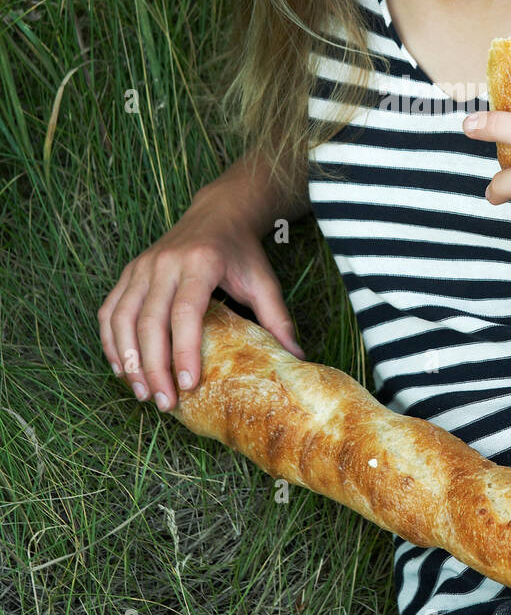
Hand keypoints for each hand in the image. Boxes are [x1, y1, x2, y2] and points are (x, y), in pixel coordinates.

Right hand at [98, 204, 304, 411]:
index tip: (188, 385)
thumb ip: (277, 319)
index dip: (183, 351)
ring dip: (128, 360)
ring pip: (122, 319)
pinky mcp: (129, 272)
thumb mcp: (264, 281)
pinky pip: (110, 311)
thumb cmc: (241, 251)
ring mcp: (142, 267)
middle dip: (154, 367)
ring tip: (143, 393)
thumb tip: (297, 359)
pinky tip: (123, 368)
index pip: (185, 312)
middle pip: (149, 321)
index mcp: (199, 263)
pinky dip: (112, 342)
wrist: (218, 212)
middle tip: (165, 403)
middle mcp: (164, 263)